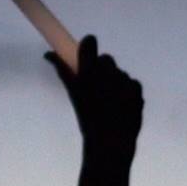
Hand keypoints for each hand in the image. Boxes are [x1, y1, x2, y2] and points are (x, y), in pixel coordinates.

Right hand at [46, 35, 142, 157]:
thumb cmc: (87, 119)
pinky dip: (128, 91)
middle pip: (106, 58)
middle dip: (102, 69)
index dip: (89, 46)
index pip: (90, 42)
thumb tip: (48, 54)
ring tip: (110, 102)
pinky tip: (122, 105)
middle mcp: (106, 73)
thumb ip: (62, 71)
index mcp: (87, 72)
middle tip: (97, 86)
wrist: (110, 143)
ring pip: (119, 72)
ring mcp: (124, 81)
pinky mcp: (137, 90)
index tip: (87, 55)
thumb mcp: (73, 95)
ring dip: (115, 82)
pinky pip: (132, 83)